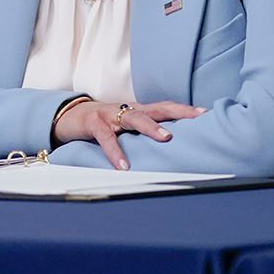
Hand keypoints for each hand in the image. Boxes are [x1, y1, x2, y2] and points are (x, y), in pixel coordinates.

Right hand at [53, 99, 204, 169]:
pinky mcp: (92, 123)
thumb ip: (142, 133)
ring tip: (166, 138)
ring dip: (150, 127)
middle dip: (177, 112)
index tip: (206, 114)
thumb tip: (170, 149)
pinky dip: (115, 152)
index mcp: (136, 110)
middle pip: (156, 108)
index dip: (184, 110)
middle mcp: (126, 109)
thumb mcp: (123, 126)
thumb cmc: (101, 124)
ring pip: (133, 117)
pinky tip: (123, 165)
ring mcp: (109, 114)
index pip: (164, 107)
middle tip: (196, 120)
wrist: (67, 116)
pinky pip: (105, 137)